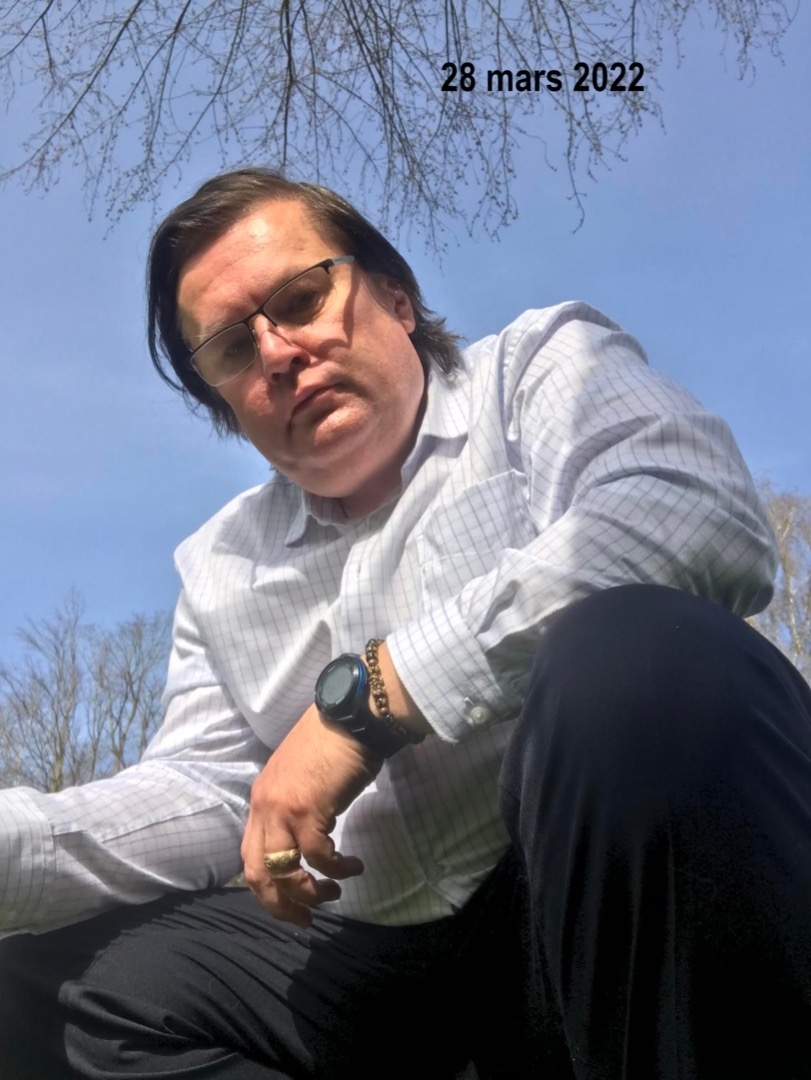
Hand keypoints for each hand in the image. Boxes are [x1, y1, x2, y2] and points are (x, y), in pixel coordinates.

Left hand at [241, 703, 382, 926]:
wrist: (350, 717)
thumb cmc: (332, 743)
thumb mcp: (301, 779)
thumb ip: (294, 807)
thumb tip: (304, 840)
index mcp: (260, 800)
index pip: (250, 855)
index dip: (267, 888)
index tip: (291, 904)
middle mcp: (263, 807)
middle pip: (257, 873)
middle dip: (280, 904)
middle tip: (306, 919)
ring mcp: (283, 808)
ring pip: (284, 871)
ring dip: (310, 892)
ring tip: (334, 892)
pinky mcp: (308, 809)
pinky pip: (317, 855)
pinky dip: (336, 868)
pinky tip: (353, 866)